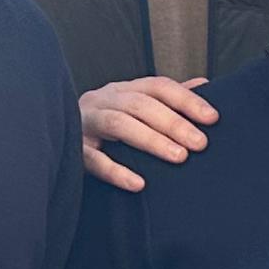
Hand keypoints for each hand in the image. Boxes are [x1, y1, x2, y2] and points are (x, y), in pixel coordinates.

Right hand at [77, 75, 215, 190]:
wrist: (56, 139)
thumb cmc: (108, 126)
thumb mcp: (137, 107)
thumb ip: (168, 98)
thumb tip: (204, 84)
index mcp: (123, 90)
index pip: (158, 87)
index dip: (186, 100)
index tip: (213, 118)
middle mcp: (103, 100)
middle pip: (140, 105)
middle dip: (173, 123)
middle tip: (200, 143)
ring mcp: (85, 123)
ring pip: (118, 125)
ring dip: (151, 140)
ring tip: (180, 157)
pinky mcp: (72, 149)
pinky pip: (93, 159)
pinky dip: (116, 171)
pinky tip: (139, 184)